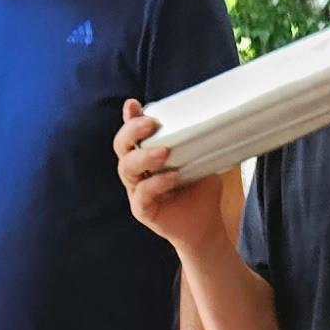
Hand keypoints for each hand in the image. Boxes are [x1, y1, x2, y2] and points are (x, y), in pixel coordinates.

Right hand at [115, 100, 235, 260]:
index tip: (134, 104)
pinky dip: (156, 184)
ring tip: (164, 152)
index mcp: (146, 153)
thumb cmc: (200, 190)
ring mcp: (137, 190)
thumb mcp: (200, 158)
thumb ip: (194, 140)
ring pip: (126, 168)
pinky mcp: (142, 210)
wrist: (206, 225)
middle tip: (149, 124)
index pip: (132, 132)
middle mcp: (137, 170)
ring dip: (143, 157)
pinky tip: (172, 178)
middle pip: (121, 146)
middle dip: (131, 131)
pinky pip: (142, 194)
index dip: (129, 117)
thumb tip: (208, 114)